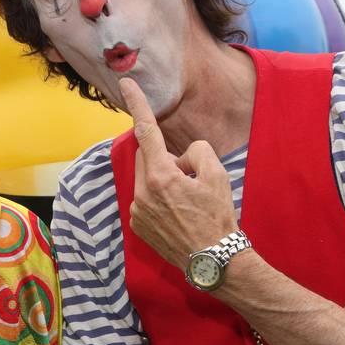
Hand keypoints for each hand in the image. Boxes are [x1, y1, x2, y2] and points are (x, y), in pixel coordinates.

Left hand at [120, 76, 237, 265]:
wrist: (214, 260)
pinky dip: (159, 198)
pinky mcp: (137, 225)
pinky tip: (178, 215)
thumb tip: (180, 157)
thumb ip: (196, 151)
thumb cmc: (218, 217)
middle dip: (166, 158)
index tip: (126, 84)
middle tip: (191, 176)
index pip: (146, 131)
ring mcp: (137, 210)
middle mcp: (142, 193)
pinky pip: (145, 199)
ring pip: (147, 179)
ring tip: (187, 201)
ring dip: (163, 180)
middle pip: (148, 157)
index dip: (138, 104)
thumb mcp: (217, 174)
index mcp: (161, 176)